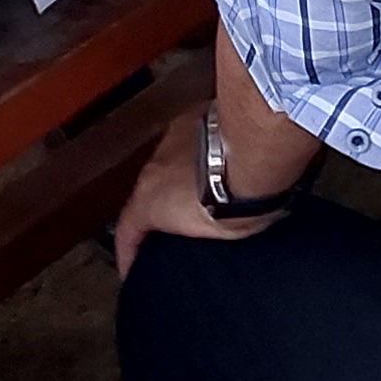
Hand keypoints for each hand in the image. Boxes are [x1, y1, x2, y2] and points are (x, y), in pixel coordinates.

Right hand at [110, 106, 284, 274]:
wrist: (253, 150)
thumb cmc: (237, 195)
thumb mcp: (218, 235)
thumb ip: (202, 235)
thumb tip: (216, 233)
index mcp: (149, 202)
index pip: (127, 231)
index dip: (128, 252)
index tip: (131, 265)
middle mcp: (154, 167)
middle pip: (149, 191)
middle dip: (161, 206)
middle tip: (179, 220)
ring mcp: (173, 138)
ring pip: (170, 163)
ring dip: (182, 176)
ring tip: (208, 186)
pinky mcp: (194, 115)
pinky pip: (191, 139)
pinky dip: (200, 150)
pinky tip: (221, 157)